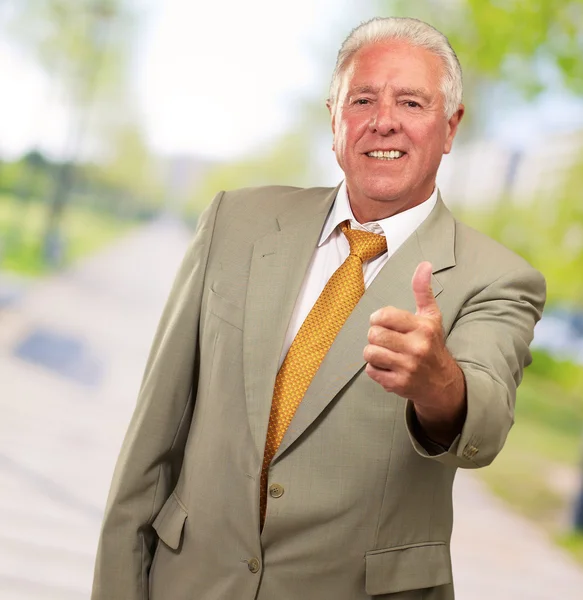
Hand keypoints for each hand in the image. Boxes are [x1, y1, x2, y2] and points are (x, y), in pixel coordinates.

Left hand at [364, 262, 465, 443]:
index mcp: (423, 327)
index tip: (383, 322)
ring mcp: (407, 367)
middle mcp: (417, 347)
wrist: (443, 384)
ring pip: (369, 352)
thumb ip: (423, 290)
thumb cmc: (432, 344)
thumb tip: (424, 264)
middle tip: (385, 340)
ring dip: (373, 352)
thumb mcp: (431, 316)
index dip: (378, 318)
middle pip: (373, 334)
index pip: (384, 316)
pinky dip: (375, 369)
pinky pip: (371, 371)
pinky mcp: (398, 384)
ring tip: (386, 353)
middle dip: (375, 336)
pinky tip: (388, 367)